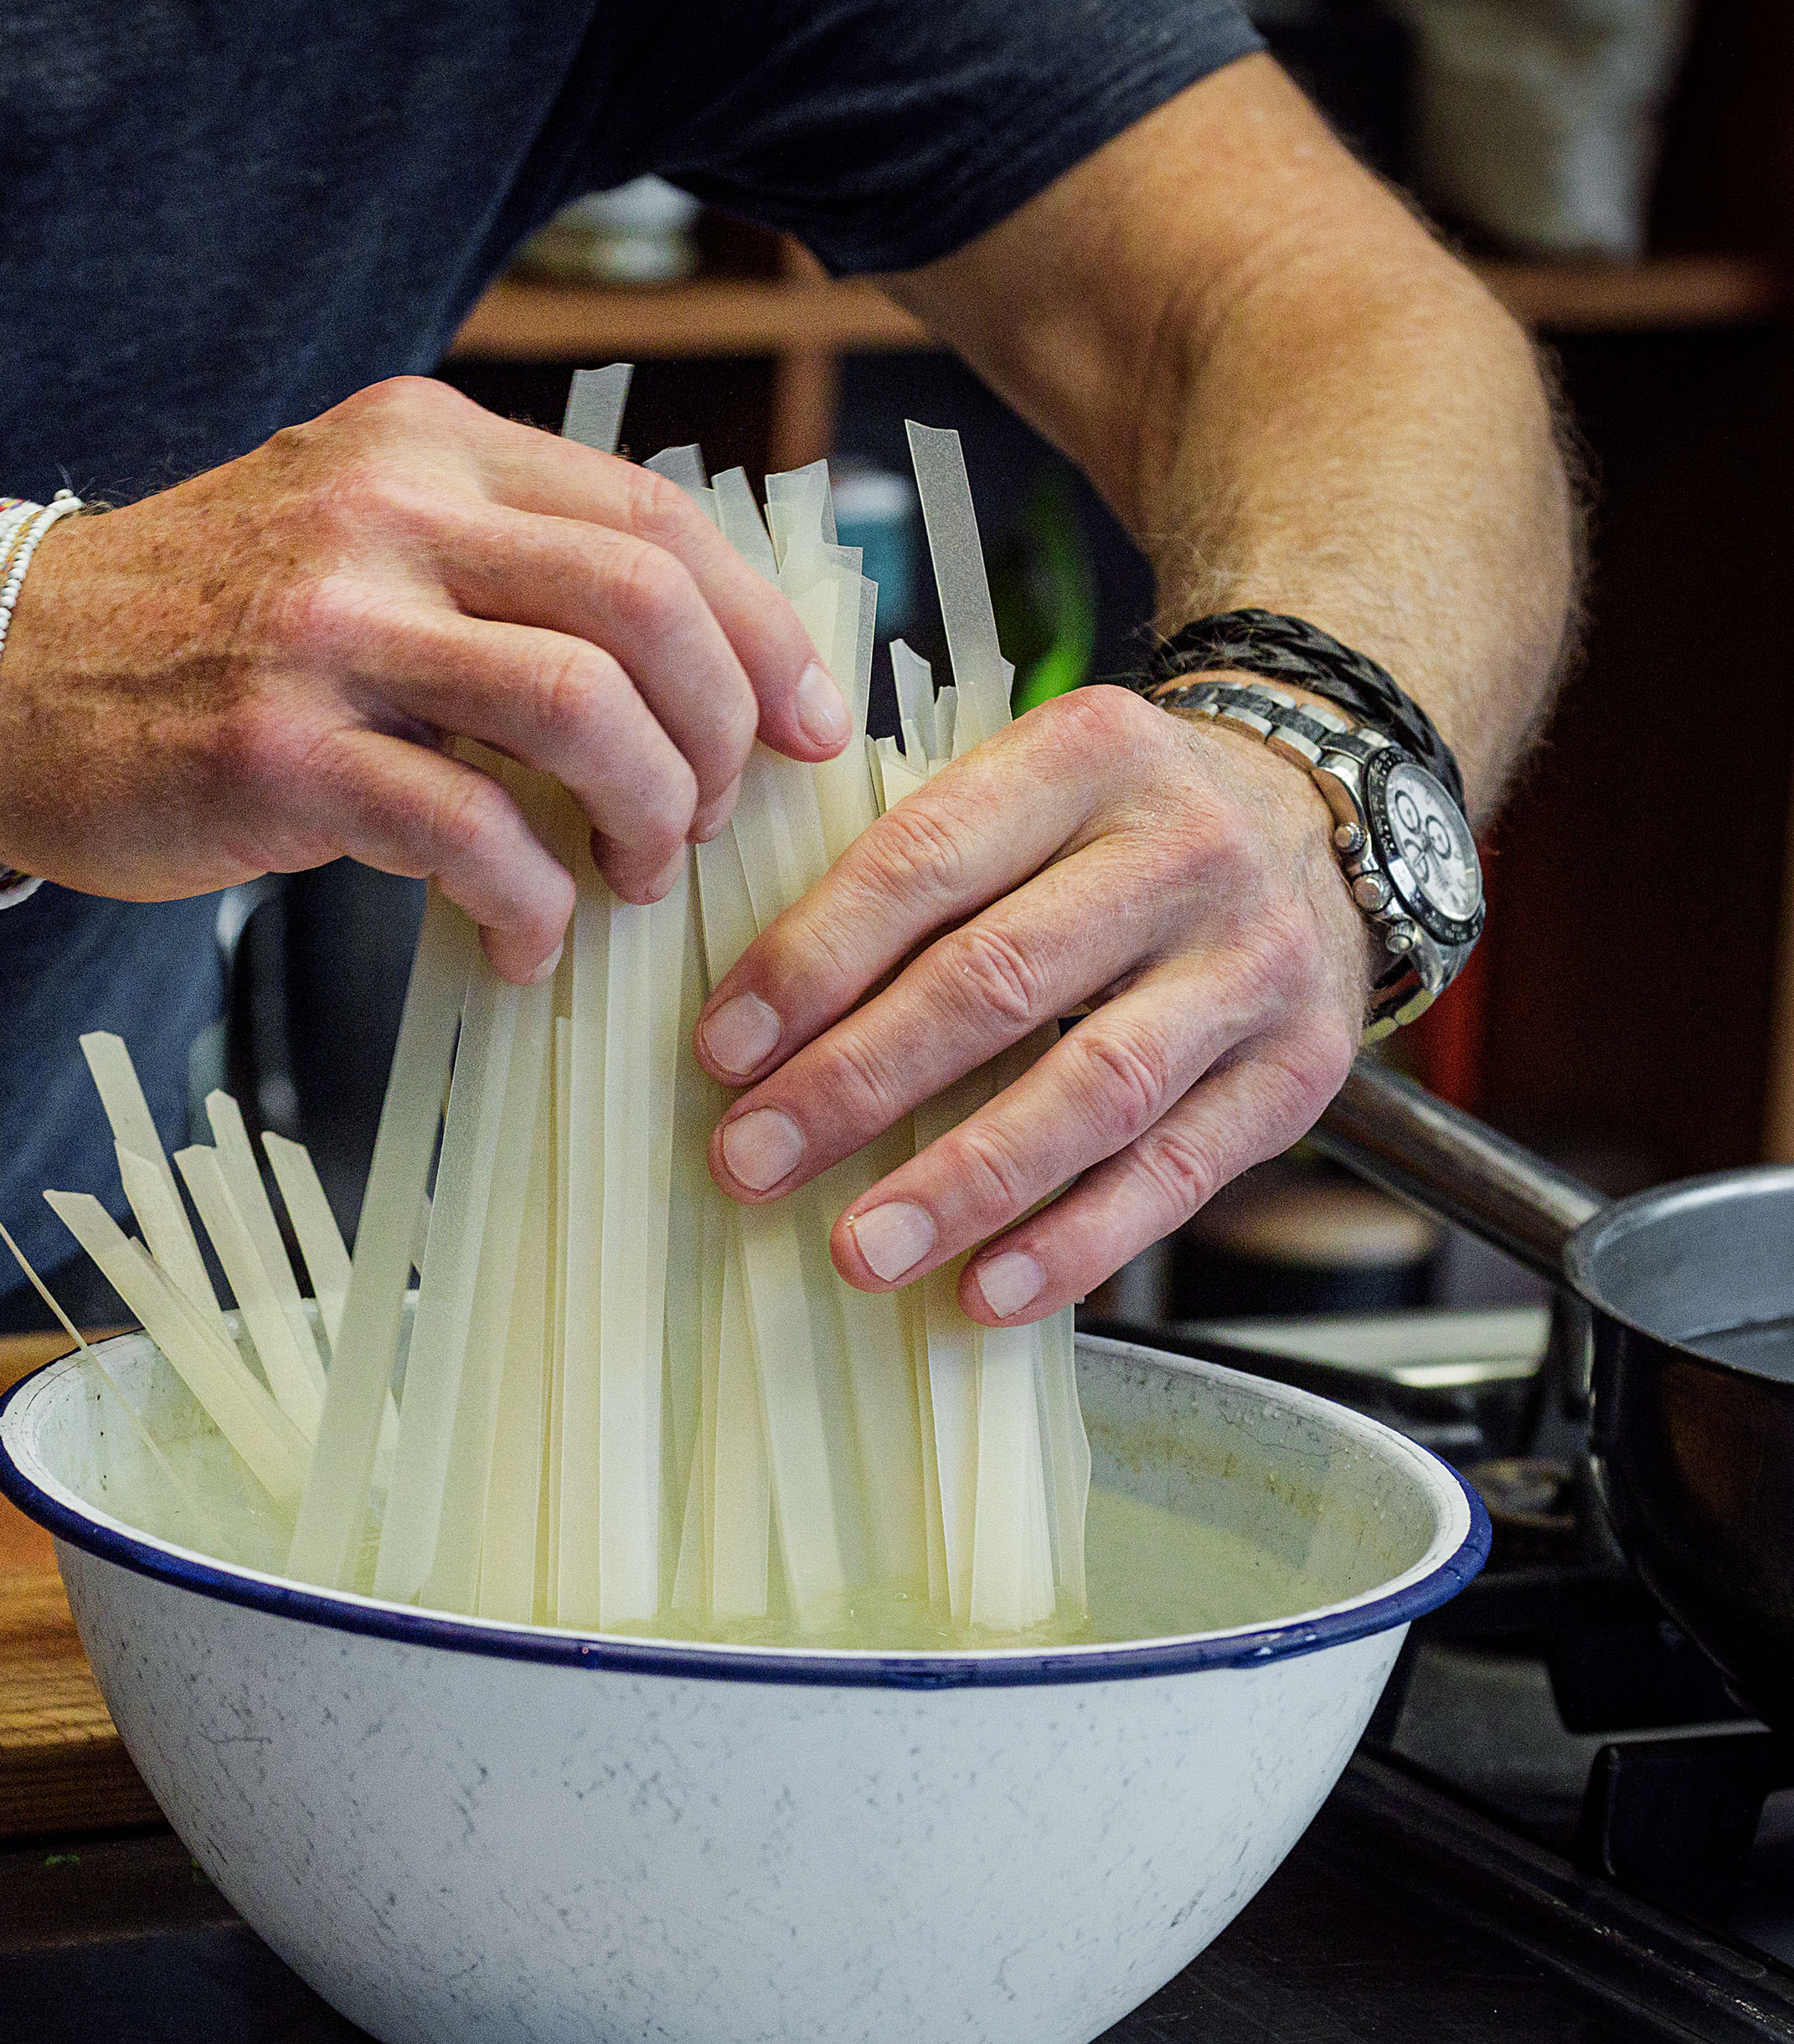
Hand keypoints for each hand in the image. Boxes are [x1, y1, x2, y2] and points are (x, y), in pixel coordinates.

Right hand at [0, 377, 849, 981]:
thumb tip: (681, 671)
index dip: (760, 629)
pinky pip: (470, 831)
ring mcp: (326, 627)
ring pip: (580, 706)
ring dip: (648, 814)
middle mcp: (384, 510)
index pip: (654, 516)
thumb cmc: (192, 629)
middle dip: (722, 730)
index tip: (808, 721)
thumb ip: (490, 562)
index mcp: (423, 444)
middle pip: (644, 600)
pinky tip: (528, 945)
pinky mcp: (275, 749)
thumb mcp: (347, 532)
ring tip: (630, 878)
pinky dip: (533, 905)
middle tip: (716, 817)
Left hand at [691, 685, 1374, 1322]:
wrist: (1322, 821)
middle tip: (753, 1159)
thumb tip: (753, 1016)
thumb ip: (913, 868)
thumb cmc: (1117, 823)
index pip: (924, 861)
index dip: (814, 963)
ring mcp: (1253, 964)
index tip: (723, 1052)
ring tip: (862, 1250)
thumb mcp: (1027, 787)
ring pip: (1094, 1087)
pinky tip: (988, 1288)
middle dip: (859, 1083)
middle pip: (1000, 981)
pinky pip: (1177, 1172)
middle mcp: (1184, 851)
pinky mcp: (1298, 1070)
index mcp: (1087, 754)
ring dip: (964, 1181)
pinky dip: (1077, 1242)